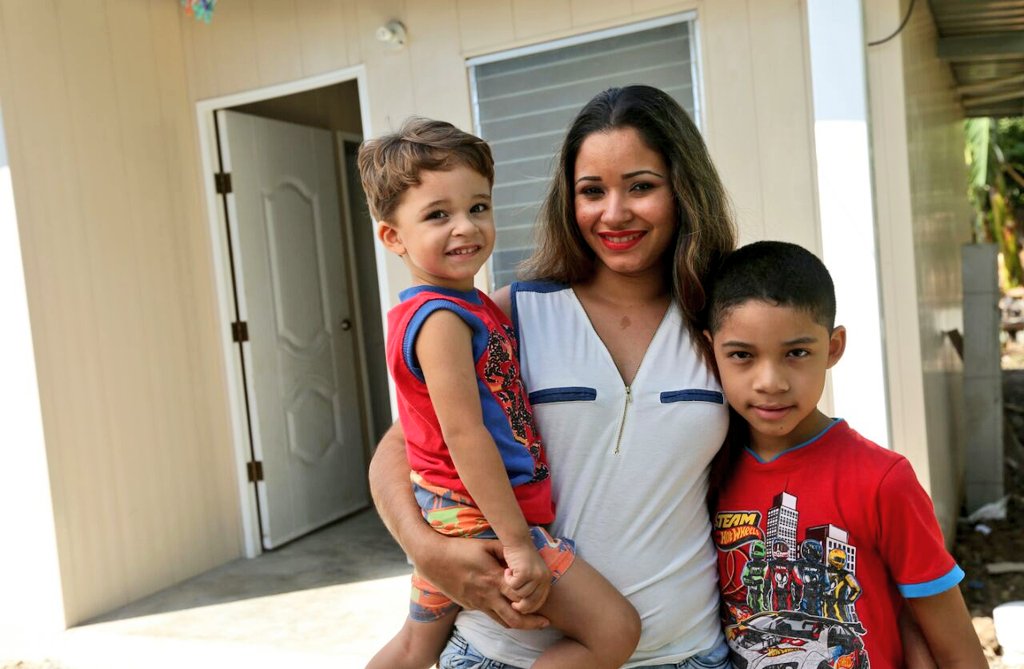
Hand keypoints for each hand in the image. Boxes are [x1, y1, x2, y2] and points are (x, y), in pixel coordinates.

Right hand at [417, 535, 549, 629]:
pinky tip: (509, 611)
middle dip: (532, 624)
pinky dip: (503, 617)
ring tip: (530, 622)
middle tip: (545, 623)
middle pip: (514, 618)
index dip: (534, 602)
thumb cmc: (460, 549)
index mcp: (493, 579)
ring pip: (502, 622)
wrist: (434, 559)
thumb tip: (520, 555)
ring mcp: (478, 603)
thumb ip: (504, 550)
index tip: (544, 601)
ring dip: (518, 624)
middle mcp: (487, 595)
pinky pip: (491, 616)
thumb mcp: (485, 545)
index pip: (520, 596)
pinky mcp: (470, 606)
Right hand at [502, 541, 550, 614]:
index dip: (530, 610)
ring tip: (509, 579)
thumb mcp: (527, 571)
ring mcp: (536, 576)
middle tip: (513, 604)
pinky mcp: (526, 572)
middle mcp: (544, 579)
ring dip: (512, 589)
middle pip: (532, 604)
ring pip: (522, 596)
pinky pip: (515, 586)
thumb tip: (524, 603)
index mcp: (545, 580)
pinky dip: (508, 580)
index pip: (540, 602)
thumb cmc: (519, 554)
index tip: (519, 609)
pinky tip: (506, 571)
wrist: (517, 537)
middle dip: (521, 608)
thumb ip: (529, 586)